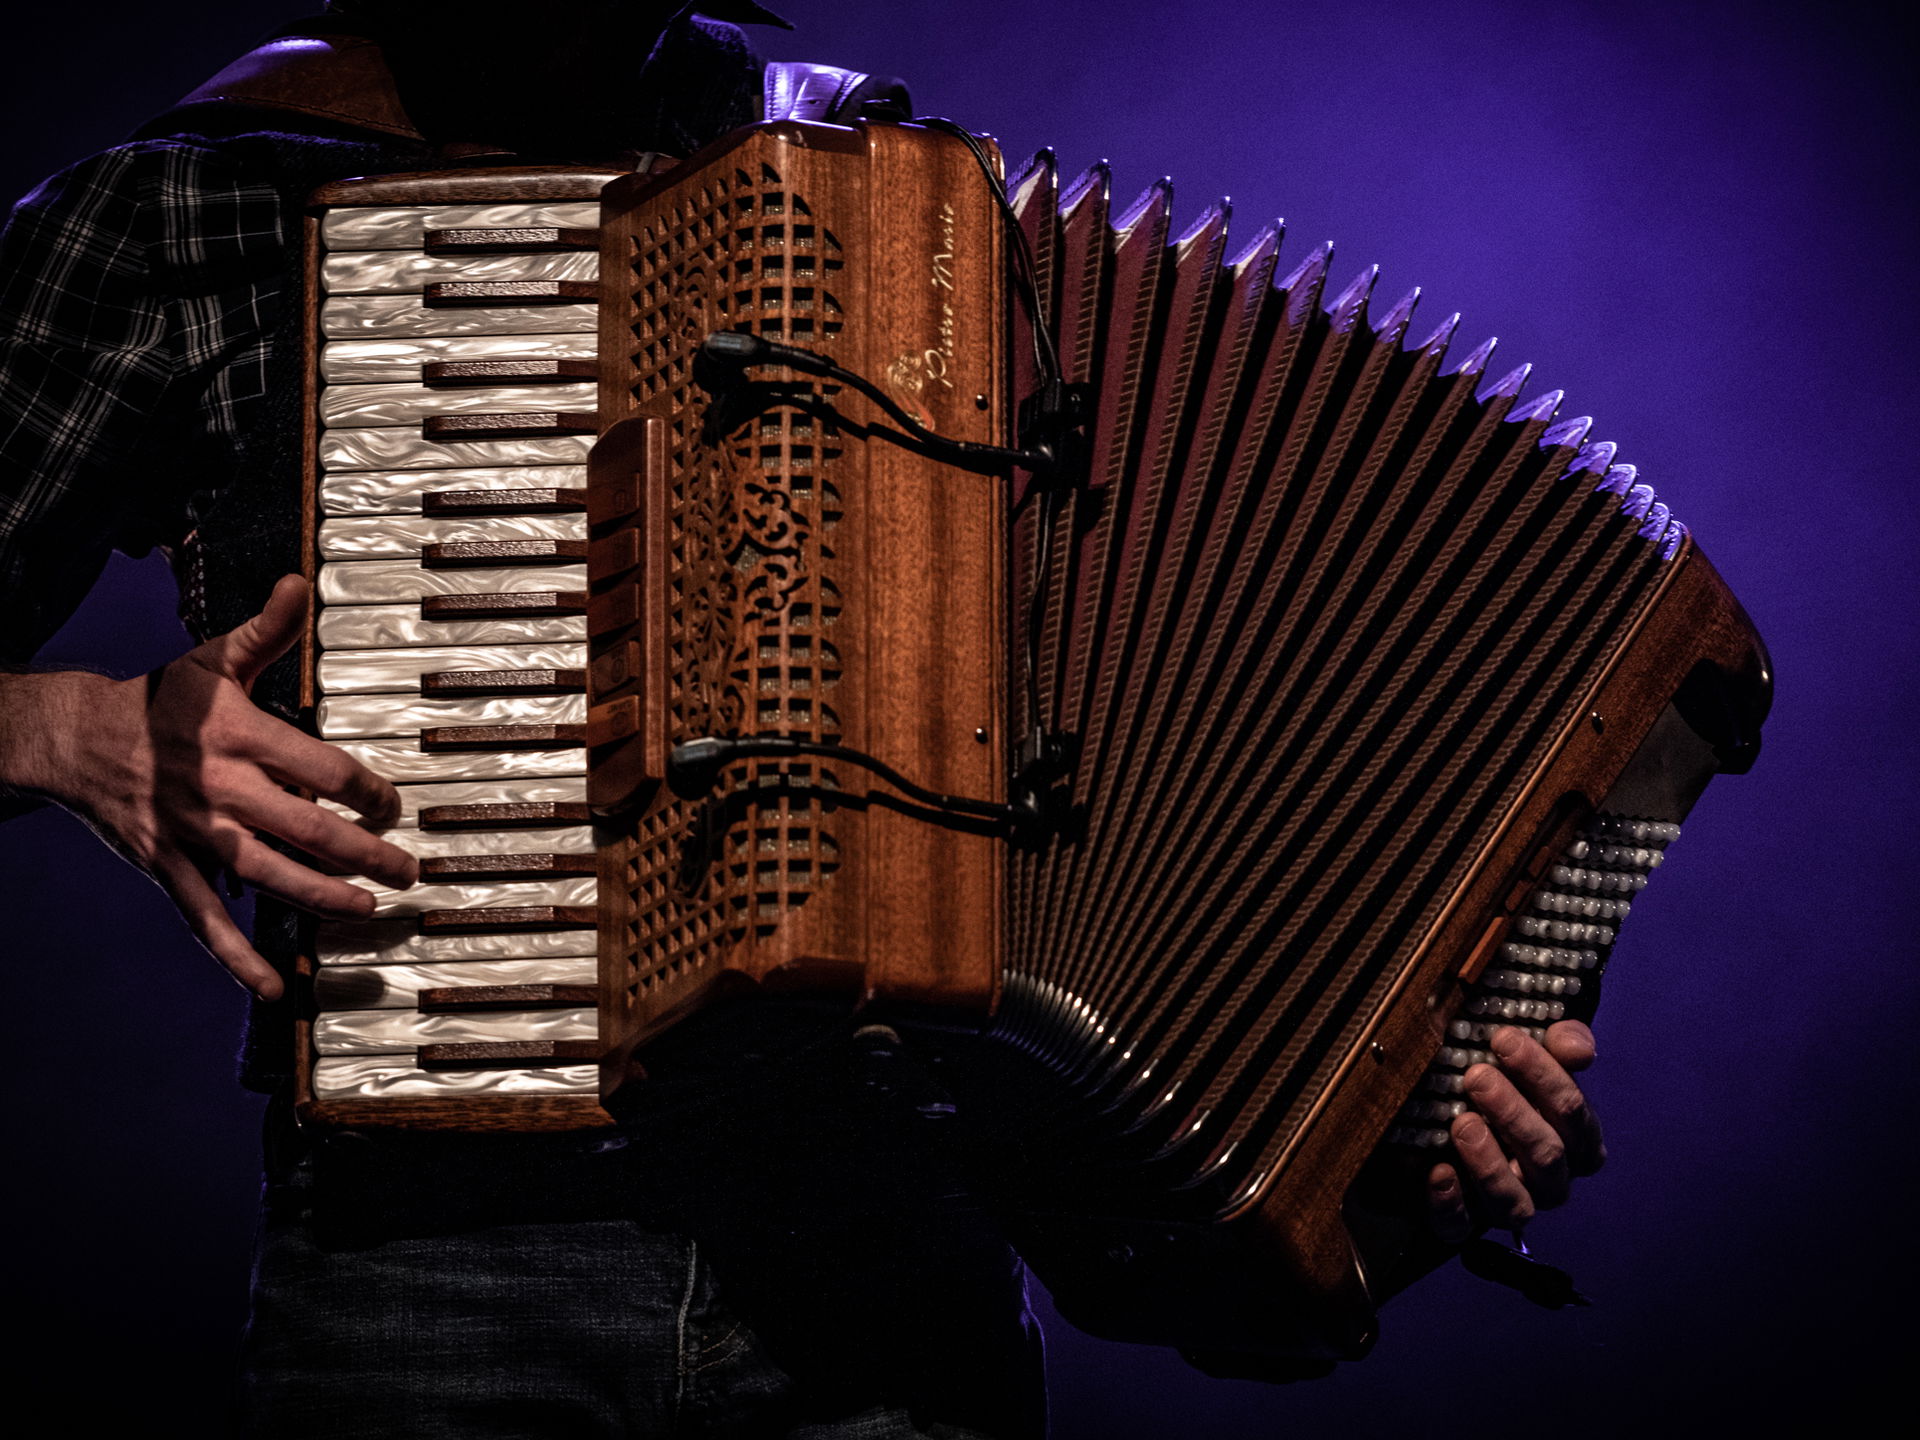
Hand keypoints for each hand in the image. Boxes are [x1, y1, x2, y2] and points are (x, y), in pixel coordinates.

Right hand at [25, 575, 416, 998]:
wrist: (78, 737)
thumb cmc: (163, 699)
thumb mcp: (215, 658)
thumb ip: (268, 630)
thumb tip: (300, 582)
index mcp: (240, 735)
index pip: (322, 767)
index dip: (367, 790)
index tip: (395, 807)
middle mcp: (221, 787)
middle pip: (304, 827)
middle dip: (363, 854)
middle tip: (407, 871)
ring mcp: (194, 832)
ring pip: (265, 873)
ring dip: (319, 897)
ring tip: (366, 911)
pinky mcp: (169, 865)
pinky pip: (205, 918)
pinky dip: (236, 956)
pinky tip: (273, 984)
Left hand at [1426, 1020, 1604, 1241]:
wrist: (1448, 1134)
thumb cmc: (1504, 1091)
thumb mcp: (1531, 1061)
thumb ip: (1562, 1045)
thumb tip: (1577, 1046)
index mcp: (1577, 1143)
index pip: (1574, 1113)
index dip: (1544, 1074)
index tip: (1504, 1038)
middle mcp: (1550, 1182)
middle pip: (1546, 1155)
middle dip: (1512, 1113)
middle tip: (1476, 1076)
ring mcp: (1509, 1207)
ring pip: (1514, 1203)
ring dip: (1489, 1163)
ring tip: (1461, 1122)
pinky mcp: (1465, 1225)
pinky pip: (1462, 1228)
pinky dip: (1450, 1202)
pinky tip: (1438, 1172)